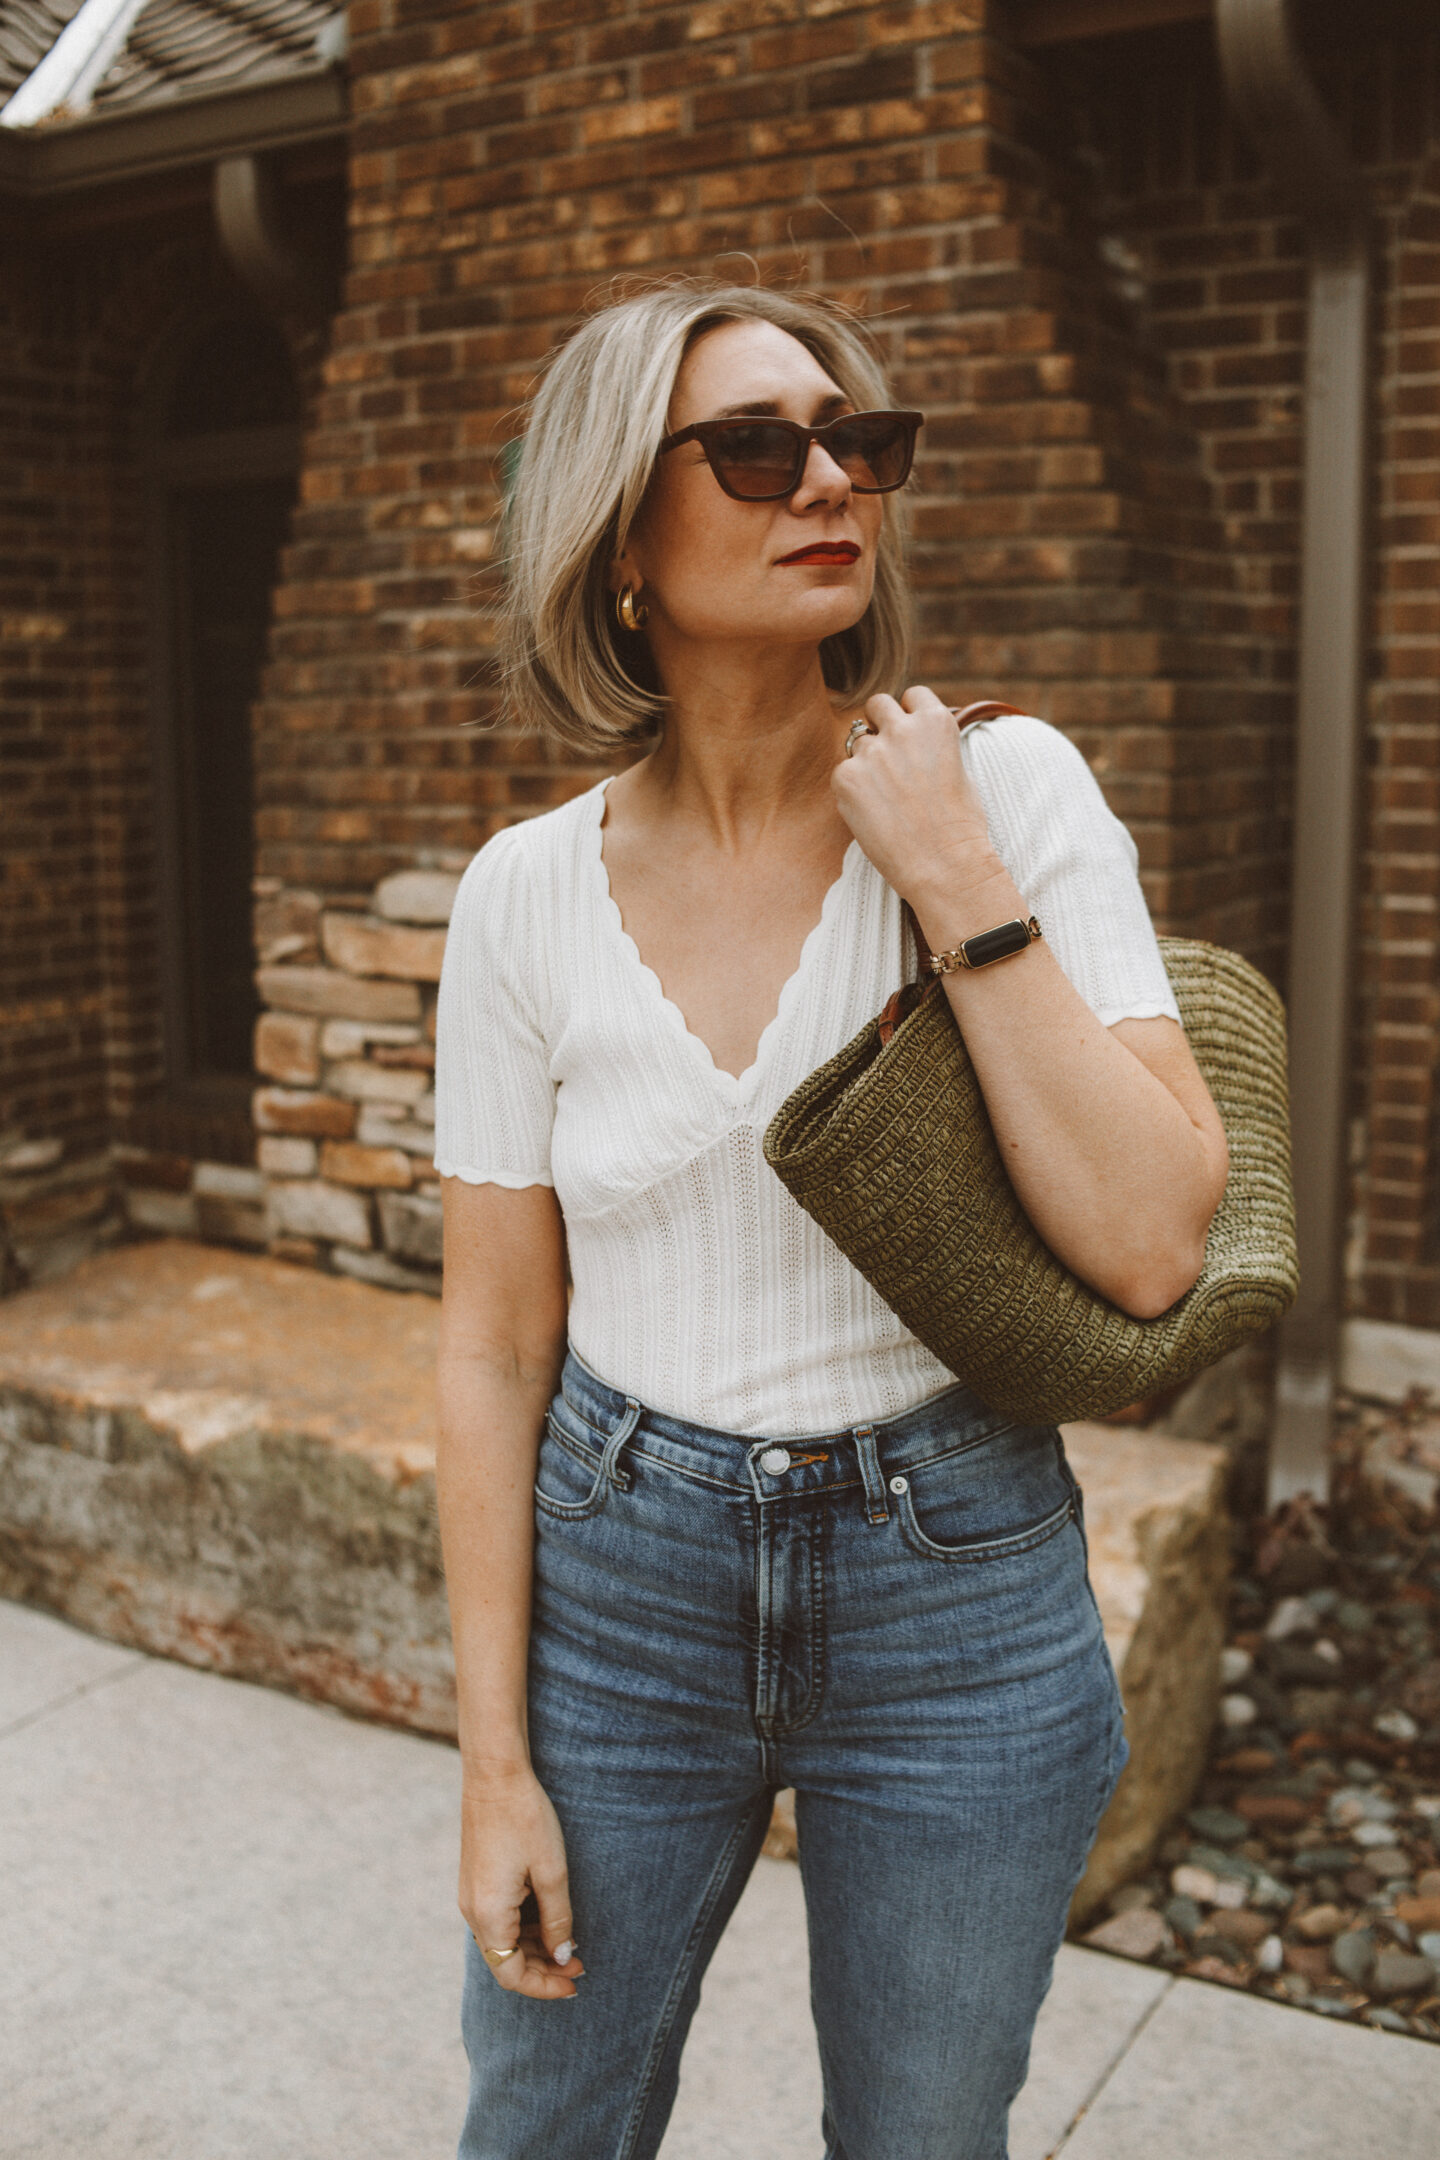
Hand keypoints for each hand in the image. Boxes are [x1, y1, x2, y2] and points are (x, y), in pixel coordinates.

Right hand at [459, 1762, 585, 1999]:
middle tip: (580, 1965)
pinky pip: (498, 1919)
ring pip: (502, 1941)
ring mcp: (471, 1895)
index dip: (543, 1987)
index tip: (574, 1984)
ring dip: (534, 1949)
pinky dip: (523, 1928)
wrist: (494, 1773)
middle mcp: (472, 1911)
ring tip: (570, 1944)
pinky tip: (549, 1918)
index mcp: (489, 1914)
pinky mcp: (476, 1880)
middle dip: (543, 1968)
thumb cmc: (525, 1818)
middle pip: (505, 1961)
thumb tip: (561, 1957)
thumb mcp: (552, 1872)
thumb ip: (558, 1920)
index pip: (512, 1974)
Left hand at [831, 686, 1000, 908]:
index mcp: (936, 721)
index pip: (912, 695)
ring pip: (858, 742)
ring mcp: (871, 752)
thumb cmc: (960, 826)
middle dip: (881, 723)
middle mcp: (902, 728)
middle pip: (877, 705)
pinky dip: (853, 790)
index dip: (910, 714)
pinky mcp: (845, 778)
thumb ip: (934, 746)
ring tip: (886, 796)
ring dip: (867, 760)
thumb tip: (917, 741)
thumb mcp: (960, 770)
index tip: (911, 734)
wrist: (943, 864)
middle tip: (889, 758)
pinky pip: (843, 773)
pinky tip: (873, 815)